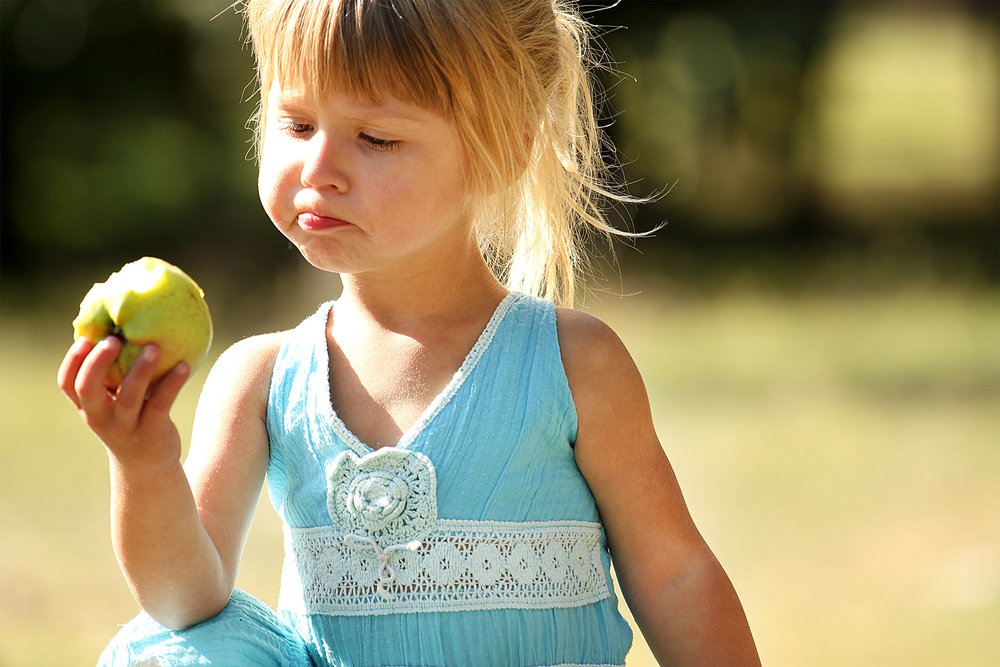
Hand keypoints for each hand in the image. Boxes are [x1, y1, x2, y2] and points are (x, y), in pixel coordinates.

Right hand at [57, 336, 189, 470]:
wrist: (146, 466)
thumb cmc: (131, 420)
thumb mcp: (115, 402)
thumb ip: (115, 375)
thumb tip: (130, 327)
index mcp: (88, 406)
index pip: (67, 383)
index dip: (72, 361)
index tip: (85, 339)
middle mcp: (101, 417)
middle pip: (88, 389)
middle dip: (97, 363)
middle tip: (114, 339)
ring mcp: (125, 426)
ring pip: (129, 396)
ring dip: (141, 370)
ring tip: (154, 346)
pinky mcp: (151, 431)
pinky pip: (161, 403)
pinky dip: (172, 383)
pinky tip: (184, 365)